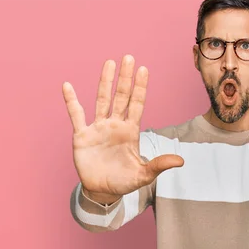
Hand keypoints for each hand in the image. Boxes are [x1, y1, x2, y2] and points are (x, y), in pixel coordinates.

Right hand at [62, 54, 183, 201]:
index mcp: (130, 131)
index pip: (137, 104)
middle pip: (121, 96)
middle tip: (129, 57)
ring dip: (104, 82)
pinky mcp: (82, 136)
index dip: (140, 88)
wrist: (102, 191)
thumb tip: (181, 161)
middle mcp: (115, 125)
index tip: (144, 69)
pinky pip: (76, 115)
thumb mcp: (144, 175)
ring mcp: (98, 128)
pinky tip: (67, 86)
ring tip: (109, 63)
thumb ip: (159, 165)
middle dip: (125, 78)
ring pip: (102, 100)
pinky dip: (71, 101)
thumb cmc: (124, 181)